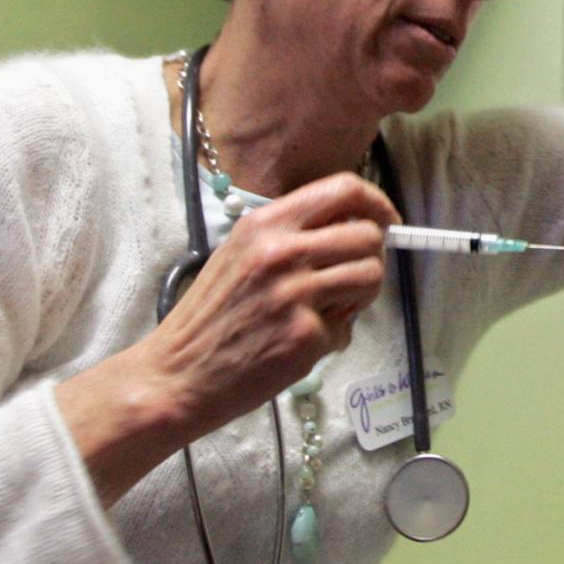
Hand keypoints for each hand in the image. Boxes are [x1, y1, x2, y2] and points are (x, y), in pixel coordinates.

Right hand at [143, 172, 395, 433]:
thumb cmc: (210, 317)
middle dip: (372, 257)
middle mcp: (281, 252)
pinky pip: (348, 327)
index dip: (377, 203)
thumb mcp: (241, 253)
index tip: (386, 221)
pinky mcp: (305, 335)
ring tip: (328, 310)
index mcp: (265, 224)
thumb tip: (353, 227)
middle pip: (368, 235)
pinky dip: (332, 337)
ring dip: (360, 296)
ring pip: (371, 277)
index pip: (345, 189)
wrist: (177, 374)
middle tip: (352, 278)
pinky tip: (300, 343)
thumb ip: (292, 235)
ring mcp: (295, 294)